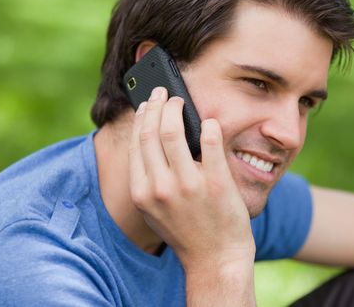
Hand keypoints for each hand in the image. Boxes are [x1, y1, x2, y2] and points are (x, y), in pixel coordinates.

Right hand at [128, 86, 254, 269]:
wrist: (215, 259)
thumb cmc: (186, 232)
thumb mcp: (155, 210)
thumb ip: (150, 179)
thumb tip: (154, 138)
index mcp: (143, 192)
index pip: (137, 143)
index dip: (142, 118)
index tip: (146, 105)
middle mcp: (160, 187)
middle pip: (152, 132)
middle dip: (156, 105)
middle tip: (163, 94)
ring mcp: (188, 185)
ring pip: (173, 131)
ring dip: (175, 109)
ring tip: (180, 102)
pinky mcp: (216, 182)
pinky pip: (209, 141)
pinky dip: (207, 126)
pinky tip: (208, 122)